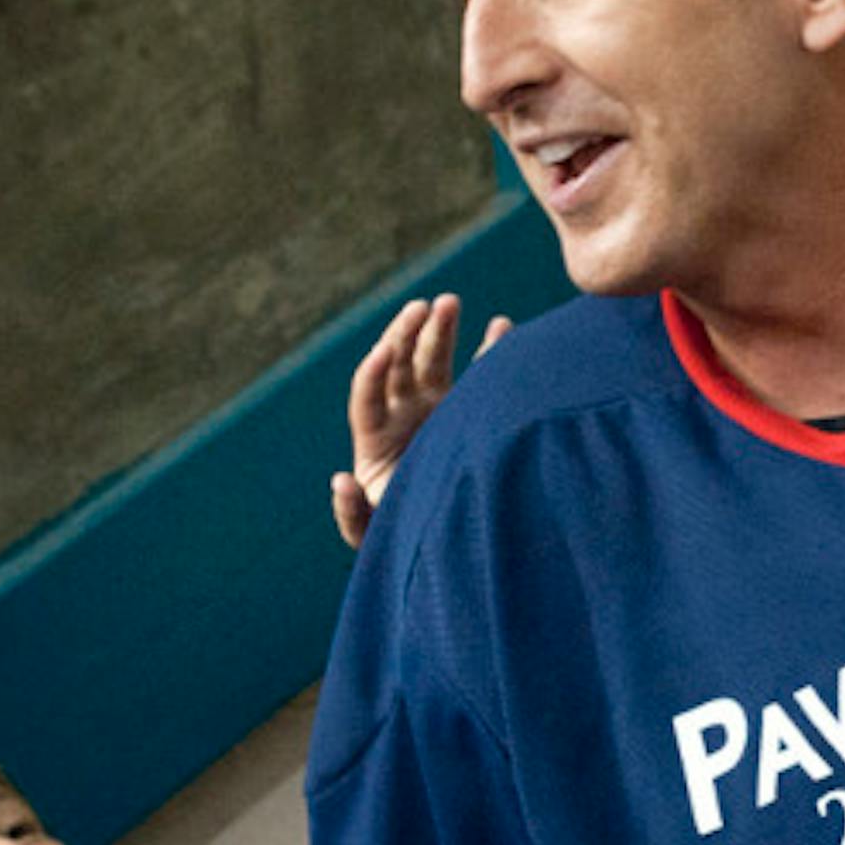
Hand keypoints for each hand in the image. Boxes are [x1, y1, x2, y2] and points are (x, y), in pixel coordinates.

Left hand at [331, 291, 511, 545]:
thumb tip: (341, 478)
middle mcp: (402, 417)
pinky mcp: (466, 413)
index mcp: (375, 441)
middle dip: (407, 336)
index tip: (385, 351)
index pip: (367, 397)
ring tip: (449, 303)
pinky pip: (478, 376)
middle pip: (399, 367)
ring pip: (433, 362)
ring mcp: (435, 411)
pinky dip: (489, 351)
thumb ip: (352, 512)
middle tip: (422, 308)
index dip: (373, 373)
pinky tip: (503, 325)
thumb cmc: (400, 537)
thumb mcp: (371, 533)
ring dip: (439, 330)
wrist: (443, 541)